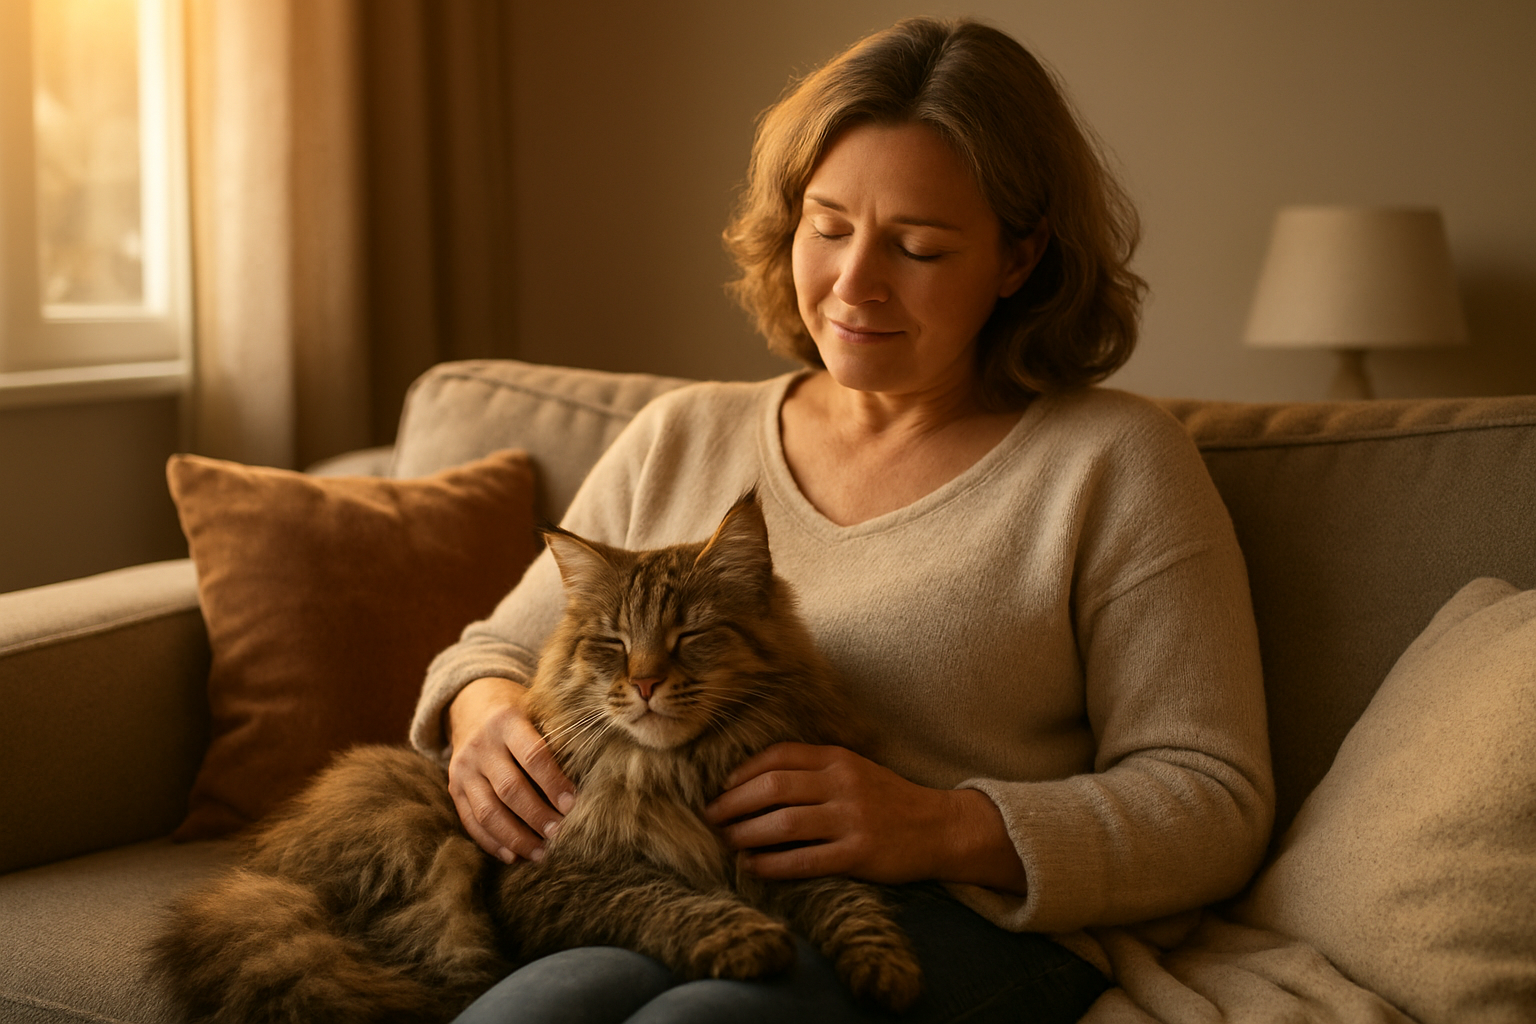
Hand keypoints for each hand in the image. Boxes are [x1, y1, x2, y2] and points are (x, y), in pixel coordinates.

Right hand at [446, 676, 576, 863]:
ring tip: (540, 853)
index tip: (572, 805)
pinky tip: (513, 855)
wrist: (470, 703)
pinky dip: (491, 841)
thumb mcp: (535, 709)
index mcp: (507, 720)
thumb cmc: (517, 710)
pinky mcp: (454, 787)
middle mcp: (482, 745)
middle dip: (537, 816)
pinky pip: (470, 820)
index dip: (554, 783)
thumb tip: (592, 775)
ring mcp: (464, 768)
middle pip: (510, 789)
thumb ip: (556, 735)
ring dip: (515, 837)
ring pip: (488, 811)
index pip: (533, 756)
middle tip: (560, 834)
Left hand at [702, 742, 1026, 891]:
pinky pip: (803, 860)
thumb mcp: (856, 769)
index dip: (743, 771)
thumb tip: (757, 780)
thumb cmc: (890, 799)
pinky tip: (753, 866)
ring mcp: (851, 819)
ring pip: (782, 823)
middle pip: (773, 787)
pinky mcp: (858, 855)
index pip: (779, 755)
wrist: (941, 828)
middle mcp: (843, 784)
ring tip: (726, 842)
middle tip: (711, 817)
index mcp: (839, 759)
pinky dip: (772, 864)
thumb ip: (816, 769)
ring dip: (746, 833)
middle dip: (734, 803)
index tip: (722, 787)